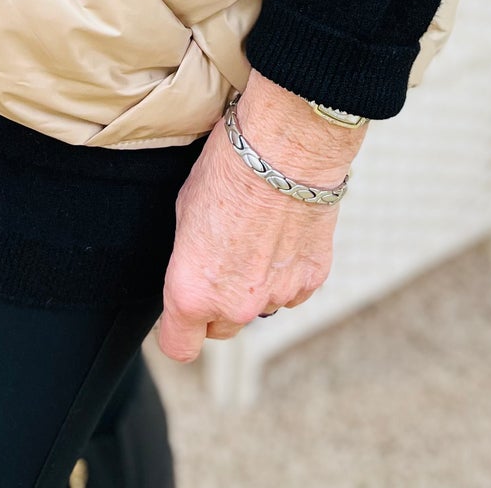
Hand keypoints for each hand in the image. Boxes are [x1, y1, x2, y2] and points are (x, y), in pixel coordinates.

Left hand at [156, 68, 368, 363]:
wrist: (285, 145)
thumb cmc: (229, 167)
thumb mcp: (185, 211)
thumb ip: (190, 258)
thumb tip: (196, 268)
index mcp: (193, 291)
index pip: (179, 347)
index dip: (179, 328)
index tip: (181, 310)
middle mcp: (236, 305)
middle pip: (222, 327)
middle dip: (219, 302)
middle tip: (223, 256)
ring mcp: (277, 296)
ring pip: (260, 306)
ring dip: (256, 283)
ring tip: (258, 233)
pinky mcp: (311, 279)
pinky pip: (292, 289)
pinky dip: (287, 270)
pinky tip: (284, 231)